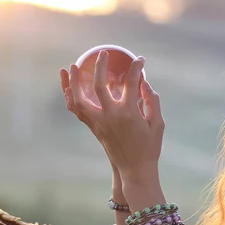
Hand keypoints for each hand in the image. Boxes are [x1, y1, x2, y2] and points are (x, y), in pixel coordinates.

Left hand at [60, 51, 164, 182]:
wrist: (134, 169)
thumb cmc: (149, 147)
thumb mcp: (157, 124)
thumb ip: (152, 101)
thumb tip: (144, 83)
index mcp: (129, 113)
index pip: (131, 83)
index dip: (136, 68)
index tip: (139, 60)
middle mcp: (110, 116)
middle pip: (98, 86)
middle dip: (99, 67)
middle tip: (102, 54)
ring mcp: (99, 123)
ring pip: (78, 99)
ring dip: (72, 82)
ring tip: (70, 66)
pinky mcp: (94, 128)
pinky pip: (77, 111)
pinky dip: (71, 98)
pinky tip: (68, 88)